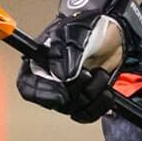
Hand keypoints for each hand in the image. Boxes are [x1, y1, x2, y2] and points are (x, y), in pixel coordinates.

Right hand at [16, 0, 141, 122]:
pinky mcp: (83, 97)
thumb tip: (63, 77)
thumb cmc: (88, 26)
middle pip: (56, 102)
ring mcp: (67, 90)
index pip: (29, 88)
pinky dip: (99, 105)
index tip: (62, 93)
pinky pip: (86, 114)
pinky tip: (107, 92)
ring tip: (100, 74)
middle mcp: (49, 80)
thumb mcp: (75, 35)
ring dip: (92, 95)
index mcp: (38, 62)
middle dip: (78, 90)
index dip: (44, 94)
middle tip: (89, 73)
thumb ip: (66, 56)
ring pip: (73, 109)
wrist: (112, 29)